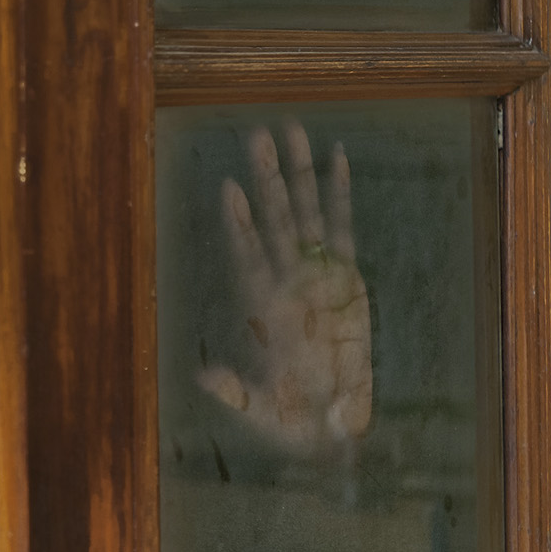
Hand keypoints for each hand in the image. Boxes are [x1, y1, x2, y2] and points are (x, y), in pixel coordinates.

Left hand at [198, 121, 372, 453]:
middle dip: (267, 177)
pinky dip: (339, 191)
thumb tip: (204, 377)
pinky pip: (343, 226)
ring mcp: (315, 272)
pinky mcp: (346, 277)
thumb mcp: (259, 409)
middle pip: (275, 218)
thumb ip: (234, 392)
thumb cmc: (290, 418)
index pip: (246, 252)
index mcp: (263, 303)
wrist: (329, 422)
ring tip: (290, 129)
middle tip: (256, 134)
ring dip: (298, 171)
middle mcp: (286, 278)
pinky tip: (336, 156)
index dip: (238, 222)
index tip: (227, 188)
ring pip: (306, 211)